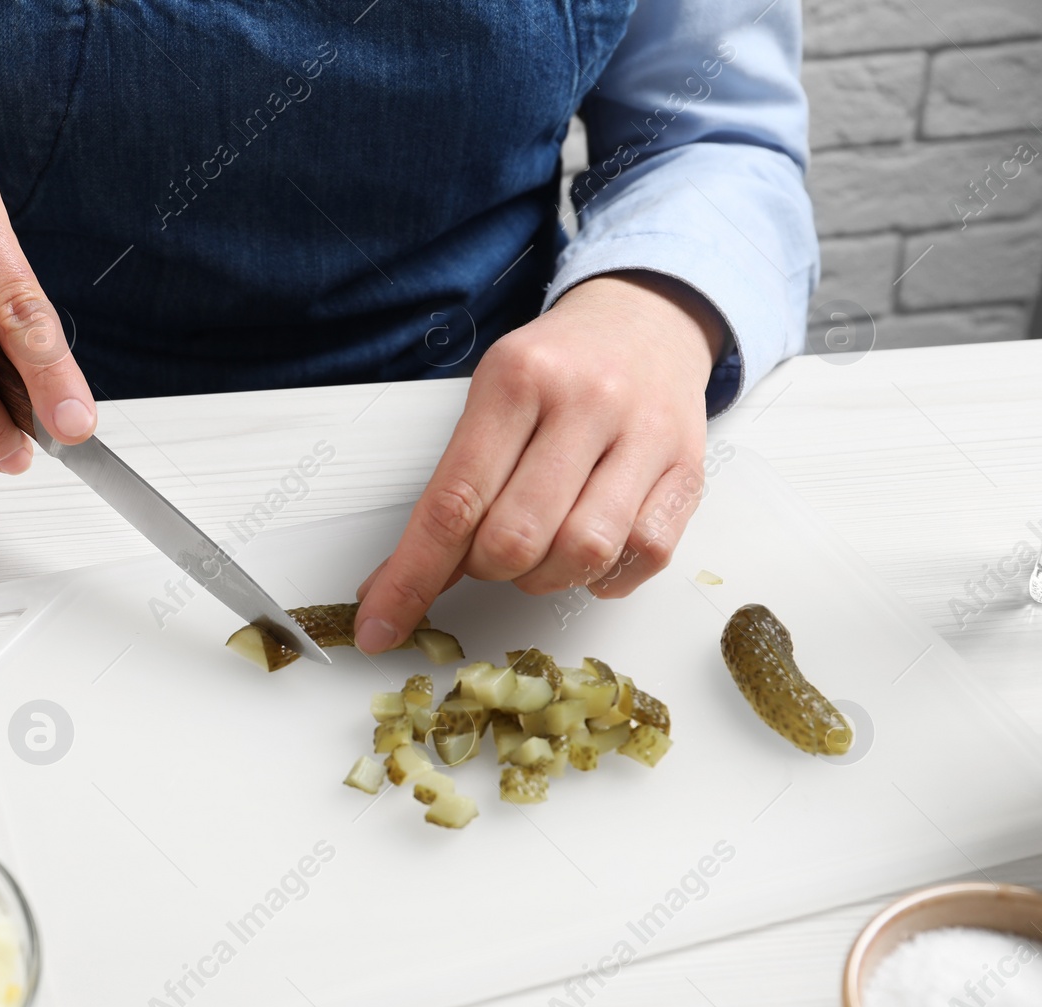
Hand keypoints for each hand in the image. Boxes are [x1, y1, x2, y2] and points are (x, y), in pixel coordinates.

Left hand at [353, 272, 725, 651]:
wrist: (645, 317)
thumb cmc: (557, 367)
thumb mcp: (491, 399)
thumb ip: (453, 487)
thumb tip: (400, 583)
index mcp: (517, 379)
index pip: (452, 502)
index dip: (411, 578)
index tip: (380, 627)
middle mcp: (585, 402)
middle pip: (515, 539)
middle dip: (487, 568)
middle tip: (489, 549)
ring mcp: (644, 435)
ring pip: (582, 553)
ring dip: (545, 577)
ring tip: (540, 549)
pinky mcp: (688, 469)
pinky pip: (644, 555)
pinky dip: (605, 574)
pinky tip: (589, 551)